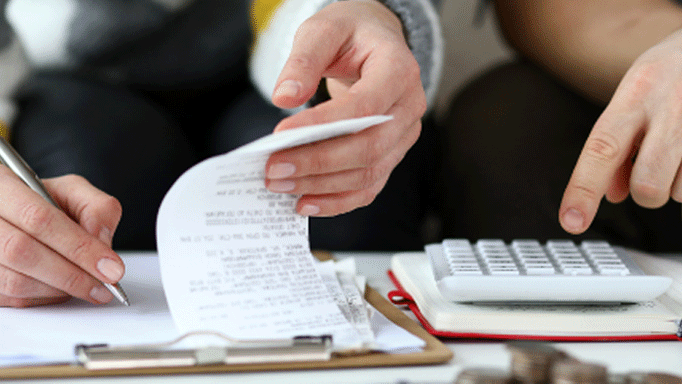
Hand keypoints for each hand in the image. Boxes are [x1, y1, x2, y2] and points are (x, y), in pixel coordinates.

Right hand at [0, 171, 122, 306]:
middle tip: (104, 286)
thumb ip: (97, 208)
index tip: (110, 268)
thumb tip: (101, 242)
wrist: (20, 214)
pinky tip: (62, 288)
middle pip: (22, 251)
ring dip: (59, 289)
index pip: (39, 219)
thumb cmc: (46, 202)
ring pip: (16, 281)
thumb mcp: (75, 191)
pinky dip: (45, 298)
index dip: (78, 247)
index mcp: (3, 186)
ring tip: (87, 286)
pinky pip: (13, 299)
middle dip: (72, 274)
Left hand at [265, 0, 425, 215]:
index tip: (282, 134)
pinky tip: (306, 203)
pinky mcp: (390, 155)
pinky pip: (368, 187)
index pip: (364, 107)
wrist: (374, 43)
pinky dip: (337, 201)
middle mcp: (408, 107)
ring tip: (281, 185)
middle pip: (368, 148)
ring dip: (321, 186)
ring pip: (368, 174)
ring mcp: (402, 136)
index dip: (324, 126)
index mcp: (399, 70)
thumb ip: (303, 59)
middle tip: (274, 170)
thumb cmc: (352, 34)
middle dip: (317, 164)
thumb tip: (284, 97)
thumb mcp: (324, 29)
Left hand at [559, 29, 681, 233]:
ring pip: (679, 192)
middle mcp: (669, 108)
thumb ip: (617, 144)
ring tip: (679, 152)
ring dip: (675, 185)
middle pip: (646, 183)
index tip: (571, 222)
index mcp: (634, 96)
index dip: (583, 189)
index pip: (601, 149)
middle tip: (648, 172)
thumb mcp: (633, 97)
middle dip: (644, 193)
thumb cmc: (668, 75)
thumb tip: (611, 194)